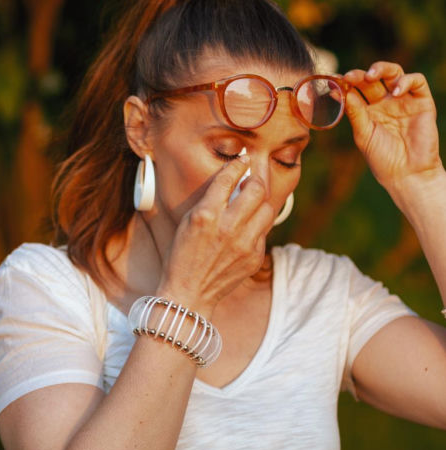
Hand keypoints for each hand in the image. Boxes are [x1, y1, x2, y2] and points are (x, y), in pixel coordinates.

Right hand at [157, 156, 275, 316]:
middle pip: (257, 190)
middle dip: (257, 177)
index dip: (239, 164)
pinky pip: (264, 230)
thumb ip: (209, 202)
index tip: (243, 158)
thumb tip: (231, 182)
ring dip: (262, 199)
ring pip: (268, 208)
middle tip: (254, 175)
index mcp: (205, 215)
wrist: (189, 291)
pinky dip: (258, 223)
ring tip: (254, 197)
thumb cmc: (182, 254)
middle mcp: (227, 227)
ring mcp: (244, 243)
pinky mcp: (254, 256)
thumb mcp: (187, 222)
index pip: (229, 179)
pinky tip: (248, 224)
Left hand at [343, 62, 441, 190]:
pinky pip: (417, 81)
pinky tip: (394, 92)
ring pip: (394, 73)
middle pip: (373, 79)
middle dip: (360, 74)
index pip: (356, 89)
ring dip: (381, 69)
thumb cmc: (382, 157)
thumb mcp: (363, 134)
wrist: (407, 173)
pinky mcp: (423, 102)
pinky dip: (406, 81)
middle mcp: (385, 102)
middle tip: (349, 76)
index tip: (332, 79)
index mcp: (368, 110)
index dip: (345, 82)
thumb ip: (355, 112)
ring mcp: (404, 100)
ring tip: (369, 76)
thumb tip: (340, 92)